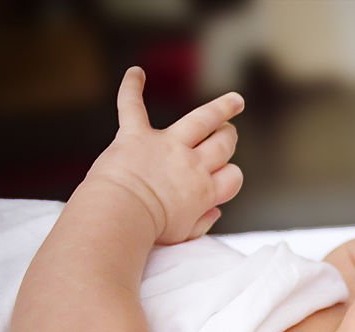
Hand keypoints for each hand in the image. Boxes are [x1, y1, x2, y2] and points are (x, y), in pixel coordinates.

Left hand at [84, 66, 244, 244]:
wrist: (120, 217)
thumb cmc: (150, 232)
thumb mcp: (185, 235)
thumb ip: (203, 222)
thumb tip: (215, 211)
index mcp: (204, 191)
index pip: (233, 176)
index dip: (230, 177)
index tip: (221, 181)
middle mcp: (192, 164)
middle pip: (223, 144)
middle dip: (228, 138)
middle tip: (228, 135)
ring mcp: (166, 146)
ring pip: (203, 119)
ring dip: (221, 107)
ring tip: (234, 100)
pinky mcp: (135, 136)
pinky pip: (132, 106)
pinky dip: (131, 88)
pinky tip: (135, 72)